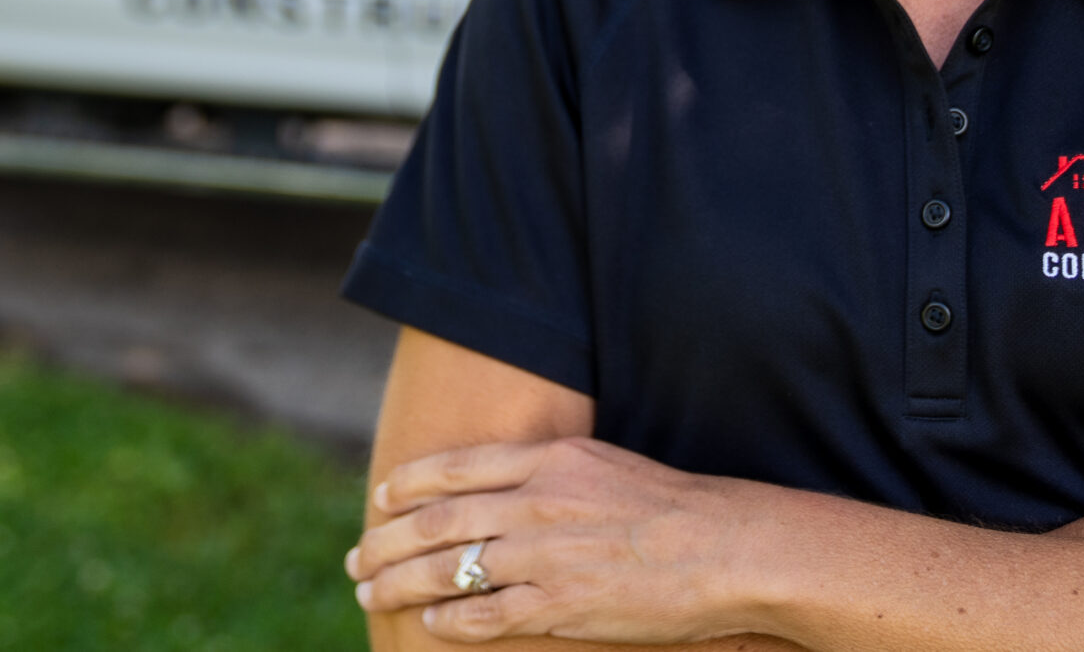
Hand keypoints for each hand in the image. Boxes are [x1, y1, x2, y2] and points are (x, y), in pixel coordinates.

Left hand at [347, 435, 766, 643]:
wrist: (725, 547)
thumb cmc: (675, 505)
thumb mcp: (606, 464)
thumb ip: (552, 473)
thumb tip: (506, 489)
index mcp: (551, 459)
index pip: (457, 467)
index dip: (409, 484)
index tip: (381, 496)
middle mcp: (538, 503)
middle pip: (437, 520)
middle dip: (386, 541)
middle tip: (358, 557)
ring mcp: (545, 557)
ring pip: (447, 569)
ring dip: (400, 582)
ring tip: (372, 592)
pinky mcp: (560, 606)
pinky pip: (485, 616)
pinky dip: (448, 620)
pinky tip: (429, 624)